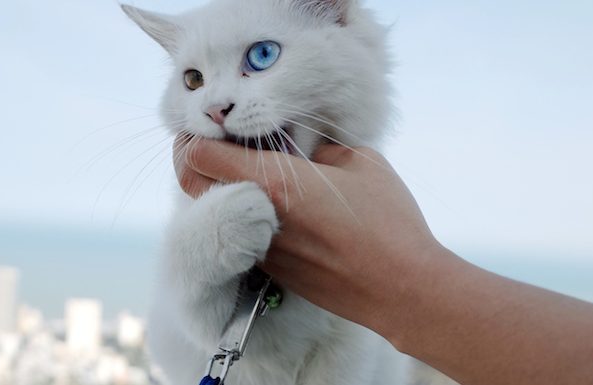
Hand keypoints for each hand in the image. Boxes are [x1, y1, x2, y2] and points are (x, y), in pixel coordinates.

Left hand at [173, 135, 441, 331]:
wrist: (401, 288)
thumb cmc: (387, 221)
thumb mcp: (360, 162)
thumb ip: (320, 147)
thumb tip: (303, 149)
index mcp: (273, 182)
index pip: (200, 155)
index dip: (196, 136)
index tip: (213, 127)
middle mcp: (255, 217)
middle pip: (191, 184)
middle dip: (194, 160)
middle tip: (216, 145)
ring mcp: (260, 248)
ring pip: (213, 211)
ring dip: (220, 187)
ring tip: (251, 171)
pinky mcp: (273, 271)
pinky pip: (241, 233)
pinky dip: (246, 213)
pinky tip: (278, 205)